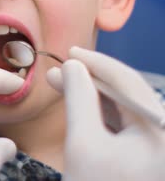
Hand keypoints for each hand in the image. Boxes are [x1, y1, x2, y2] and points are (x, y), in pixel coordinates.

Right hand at [47, 47, 164, 180]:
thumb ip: (78, 98)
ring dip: (93, 97)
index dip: (95, 63)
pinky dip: (101, 116)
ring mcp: (160, 149)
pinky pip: (126, 128)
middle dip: (90, 80)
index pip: (128, 83)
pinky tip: (79, 107)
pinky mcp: (150, 159)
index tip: (68, 51)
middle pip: (128, 95)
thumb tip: (72, 66)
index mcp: (162, 132)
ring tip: (61, 86)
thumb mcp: (82, 142)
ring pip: (125, 110)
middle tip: (56, 71)